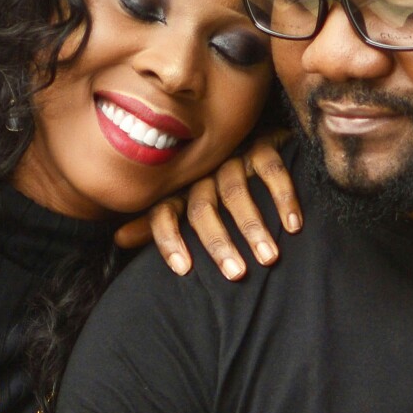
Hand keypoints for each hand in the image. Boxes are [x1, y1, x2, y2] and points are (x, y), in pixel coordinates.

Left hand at [113, 136, 298, 278]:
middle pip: (202, 208)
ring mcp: (232, 157)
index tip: (183, 270)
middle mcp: (202, 173)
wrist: (252, 137)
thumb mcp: (184, 202)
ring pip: (236, 192)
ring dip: (253, 226)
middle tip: (236, 275)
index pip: (164, 213)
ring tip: (269, 258)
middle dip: (217, 243)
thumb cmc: (214, 183)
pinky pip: (270, 169)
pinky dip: (283, 197)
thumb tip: (118, 239)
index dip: (168, 239)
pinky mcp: (263, 144)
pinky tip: (294, 224)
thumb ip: (155, 223)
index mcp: (181, 190)